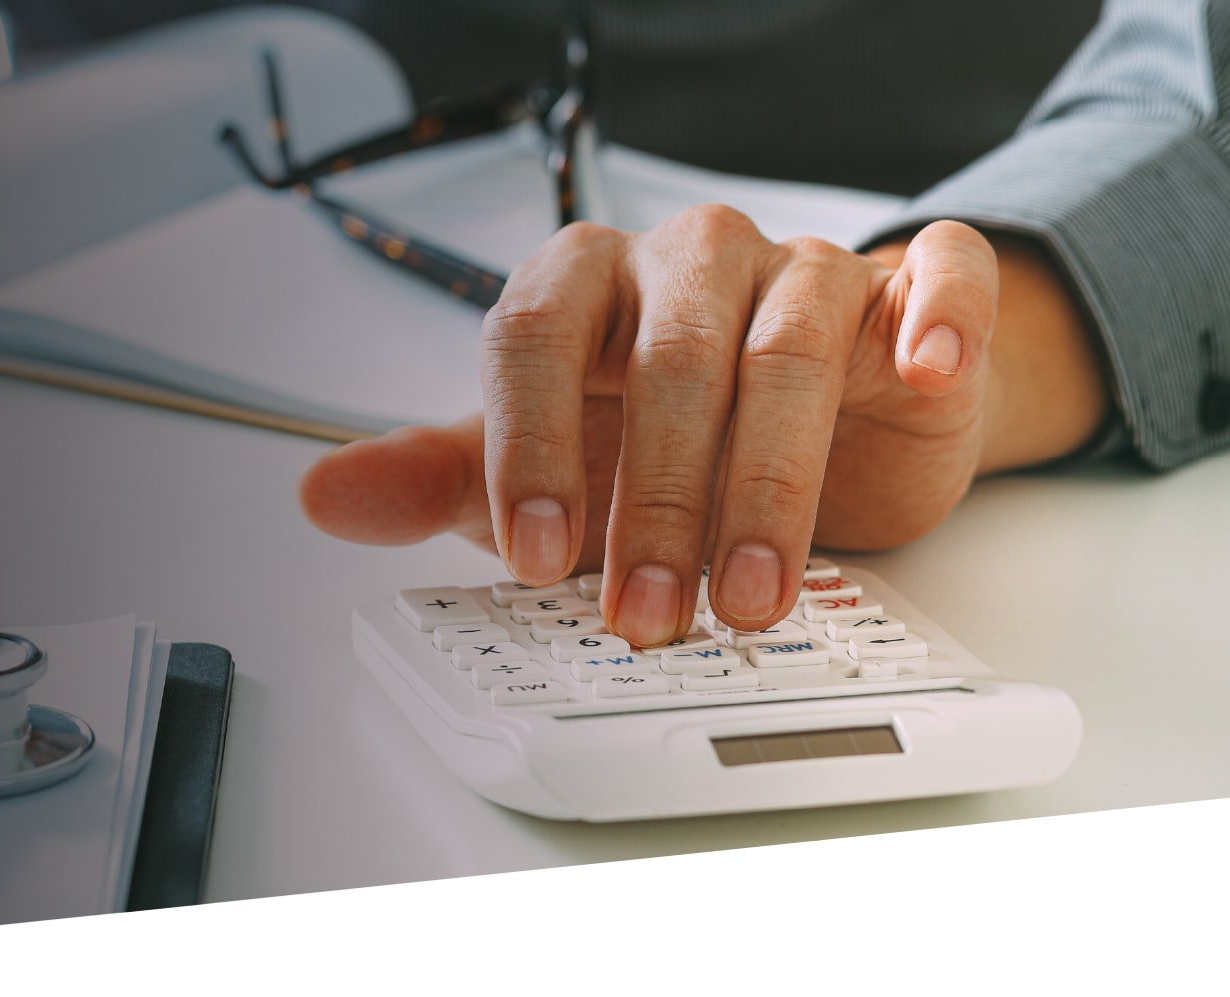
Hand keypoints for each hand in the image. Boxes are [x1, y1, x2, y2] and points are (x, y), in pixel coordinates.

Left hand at [300, 206, 1107, 646]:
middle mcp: (684, 264)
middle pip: (666, 358)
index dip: (529, 447)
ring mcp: (798, 268)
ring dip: (767, 480)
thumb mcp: (541, 467)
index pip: (531, 336)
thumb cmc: (651, 437)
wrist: (802, 421)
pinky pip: (935, 274)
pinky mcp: (903, 293)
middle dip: (654, 502)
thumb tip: (323, 495)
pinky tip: (916, 375)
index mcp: (579, 286)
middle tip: (646, 617)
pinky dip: (933, 318)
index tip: (537, 560)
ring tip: (751, 596)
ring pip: (784, 343)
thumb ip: (440, 479)